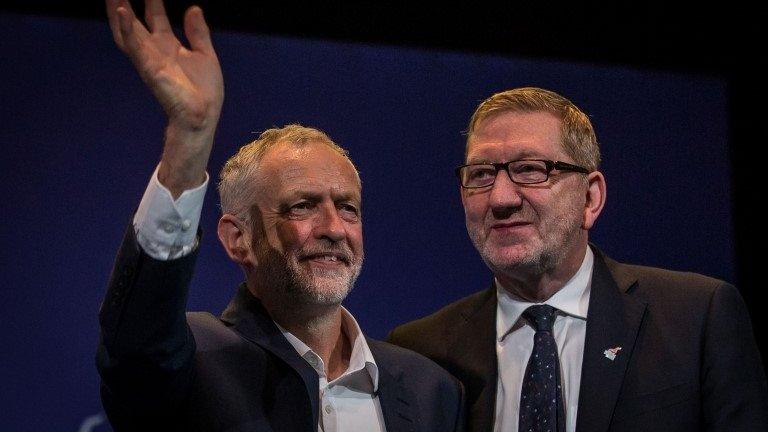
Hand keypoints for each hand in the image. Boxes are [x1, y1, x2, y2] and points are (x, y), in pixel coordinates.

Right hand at [107, 0, 223, 195]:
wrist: (203, 115)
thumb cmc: (204, 91)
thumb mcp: (205, 54)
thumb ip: (198, 32)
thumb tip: (194, 8)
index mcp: (169, 45)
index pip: (155, 16)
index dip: (151, 0)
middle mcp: (155, 49)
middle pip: (135, 20)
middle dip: (126, 2)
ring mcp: (149, 58)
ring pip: (127, 30)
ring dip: (119, 11)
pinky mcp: (149, 67)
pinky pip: (134, 46)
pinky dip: (126, 28)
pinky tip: (120, 11)